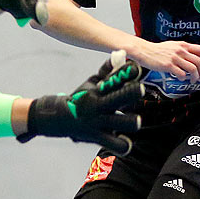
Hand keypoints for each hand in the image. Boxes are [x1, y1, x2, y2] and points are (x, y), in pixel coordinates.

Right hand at [21, 51, 144, 153]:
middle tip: (140, 89)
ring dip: (129, 121)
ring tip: (135, 121)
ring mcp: (98, 121)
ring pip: (120, 122)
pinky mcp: (98, 136)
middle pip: (118, 97)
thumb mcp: (94, 81)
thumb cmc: (82, 97)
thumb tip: (122, 53)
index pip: (115, 78)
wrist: (59, 118)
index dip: (127, 72)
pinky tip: (126, 142)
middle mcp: (100, 103)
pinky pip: (114, 144)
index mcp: (99, 89)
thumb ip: (109, 69)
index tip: (137, 67)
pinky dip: (122, 145)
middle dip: (130, 92)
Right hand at [128, 39, 199, 80]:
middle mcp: (181, 50)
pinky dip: (183, 78)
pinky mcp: (168, 65)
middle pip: (199, 62)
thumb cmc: (157, 50)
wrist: (144, 51)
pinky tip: (181, 78)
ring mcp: (175, 58)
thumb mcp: (173, 45)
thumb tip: (193, 57)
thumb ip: (183, 50)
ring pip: (193, 69)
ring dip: (195, 77)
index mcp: (183, 45)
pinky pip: (181, 74)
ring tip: (192, 80)